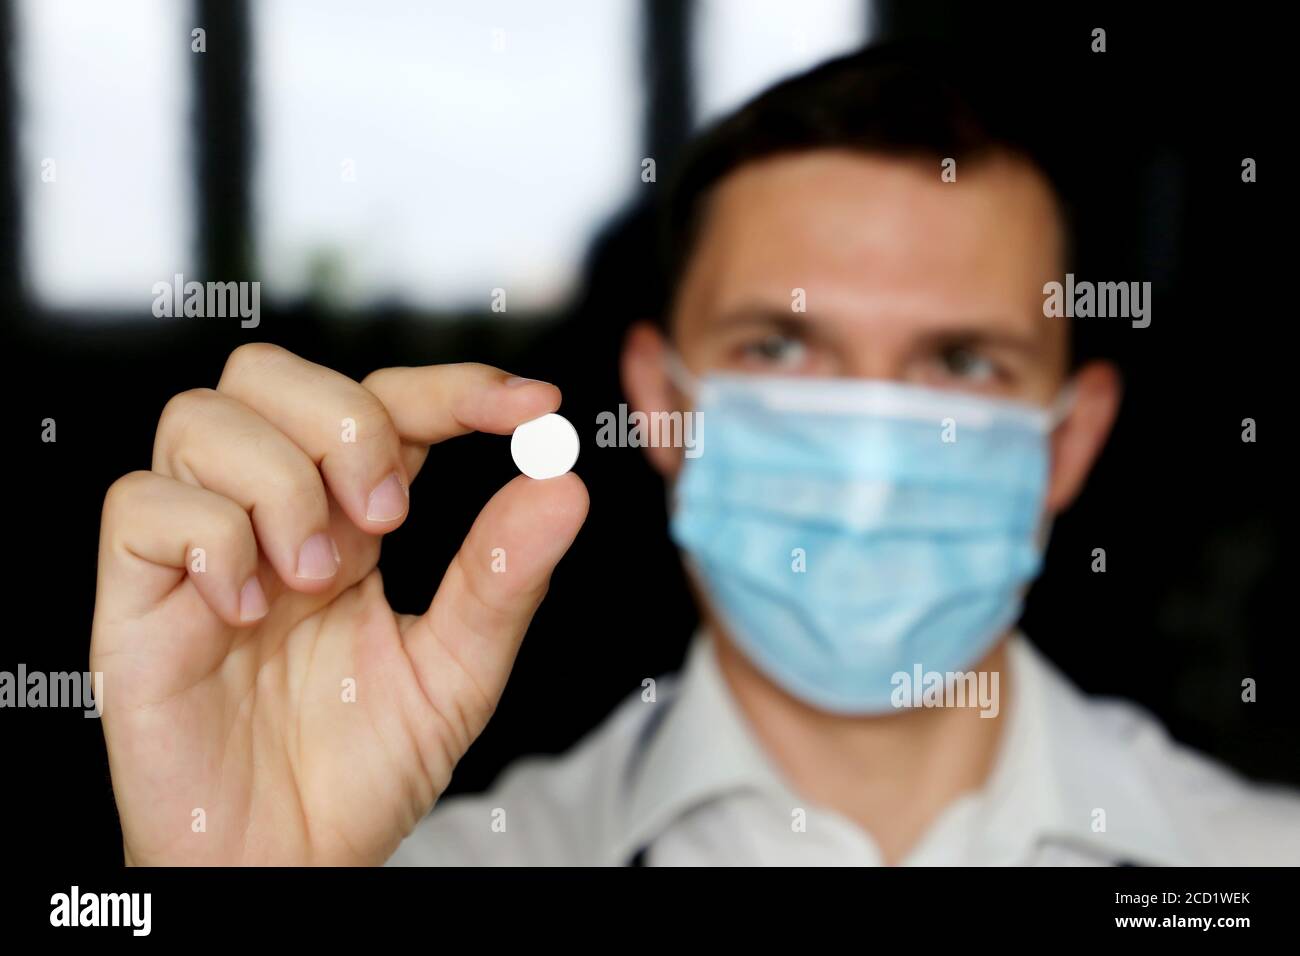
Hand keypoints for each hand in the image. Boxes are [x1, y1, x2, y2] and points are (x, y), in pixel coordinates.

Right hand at [90, 344, 587, 864]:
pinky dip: (209, 538)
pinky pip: (141, 504)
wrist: (290, 864)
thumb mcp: (457, 670)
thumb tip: (564, 484)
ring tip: (315, 578)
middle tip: (389, 518)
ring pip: (202, 416)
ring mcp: (199, 548)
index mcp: (353, 519)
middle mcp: (272, 514)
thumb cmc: (364, 771)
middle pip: (272, 372)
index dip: (454, 387)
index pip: (388, 402)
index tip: (530, 404)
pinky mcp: (135, 596)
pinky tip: (247, 610)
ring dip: (280, 482)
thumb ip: (505, 575)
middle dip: (346, 421)